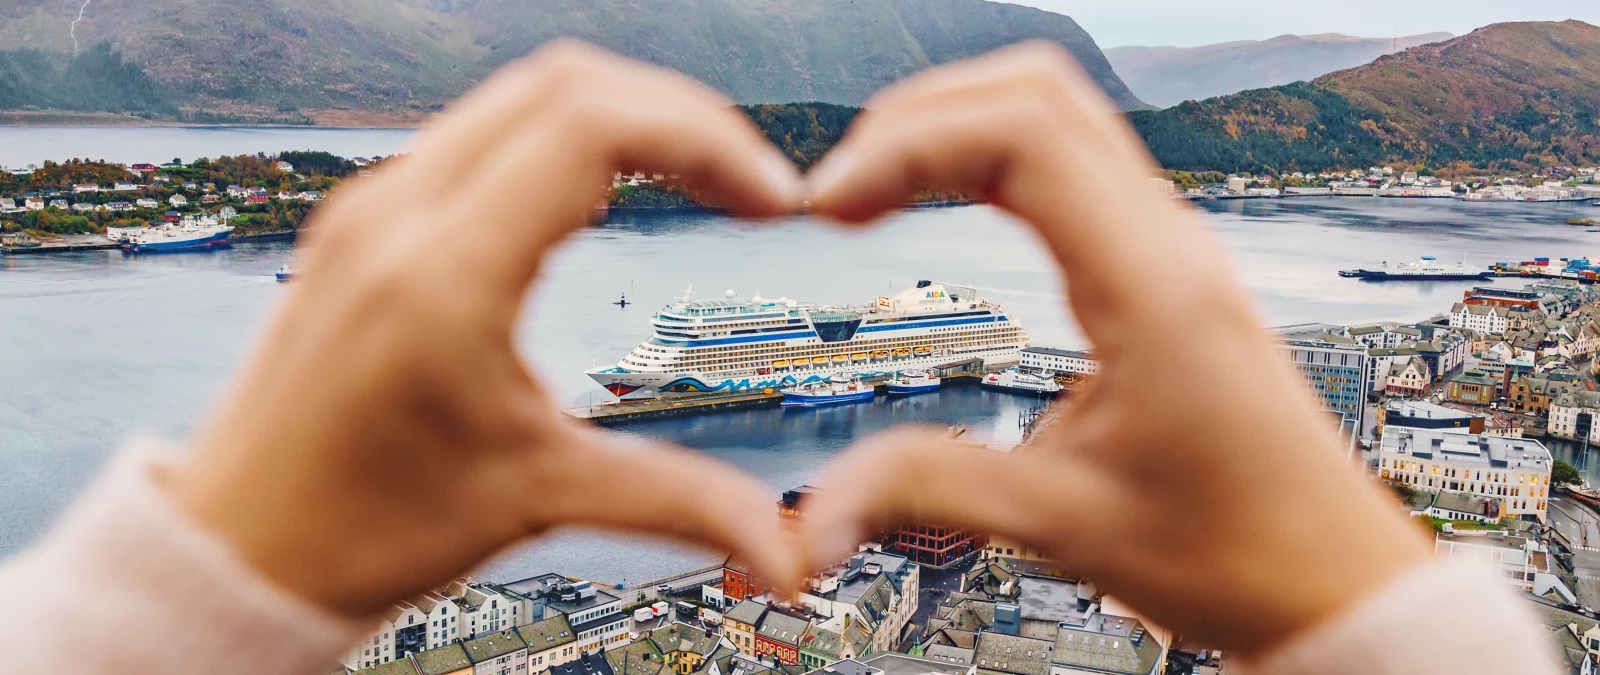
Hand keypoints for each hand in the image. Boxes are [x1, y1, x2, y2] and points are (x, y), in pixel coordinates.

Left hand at [161, 41, 804, 617]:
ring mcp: (373, 205)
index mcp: (443, 275)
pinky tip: (605, 197)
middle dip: (680, 117)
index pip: (592, 126)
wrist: (242, 544)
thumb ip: (675, 505)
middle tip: (745, 184)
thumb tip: (789, 550)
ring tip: (695, 183)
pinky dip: (564, 138)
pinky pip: (480, 131)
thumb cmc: (368, 528)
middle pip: (566, 82)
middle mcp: (399, 214)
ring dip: (623, 118)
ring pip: (522, 94)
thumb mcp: (537, 500)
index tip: (769, 200)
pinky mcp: (365, 218)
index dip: (706, 141)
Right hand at [798, 43, 1429, 654]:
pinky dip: (993, 158)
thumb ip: (929, 492)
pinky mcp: (1164, 268)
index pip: (1020, 134)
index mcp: (1151, 285)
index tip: (829, 209)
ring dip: (956, 128)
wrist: (1331, 580)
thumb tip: (809, 518)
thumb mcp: (1064, 522)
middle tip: (842, 193)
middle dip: (917, 118)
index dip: (905, 146)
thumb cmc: (1232, 553)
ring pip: (1057, 113)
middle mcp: (1168, 244)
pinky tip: (944, 203)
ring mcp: (1172, 248)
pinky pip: (1073, 164)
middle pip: (1035, 92)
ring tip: (875, 192)